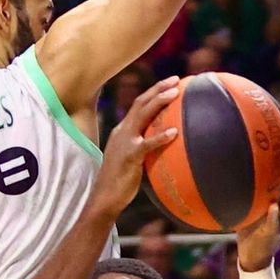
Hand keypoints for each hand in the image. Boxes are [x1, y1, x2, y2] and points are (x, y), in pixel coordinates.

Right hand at [89, 79, 180, 218]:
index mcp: (122, 131)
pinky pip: (146, 144)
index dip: (153, 92)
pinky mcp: (129, 157)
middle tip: (176, 80)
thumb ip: (144, 147)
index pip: (138, 105)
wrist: (104, 198)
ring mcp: (124, 143)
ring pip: (142, 115)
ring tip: (175, 93)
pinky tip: (174, 133)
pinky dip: (160, 137)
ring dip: (159, 102)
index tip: (169, 84)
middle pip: (140, 103)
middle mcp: (122, 132)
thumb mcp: (131, 158)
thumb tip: (164, 145)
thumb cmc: (120, 182)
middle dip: (158, 89)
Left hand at [236, 138, 279, 269]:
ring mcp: (279, 220)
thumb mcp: (245, 207)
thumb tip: (224, 171)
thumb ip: (242, 193)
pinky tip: (274, 206)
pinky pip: (272, 223)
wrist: (252, 256)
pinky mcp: (271, 234)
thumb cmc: (248, 229)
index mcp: (276, 200)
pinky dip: (273, 215)